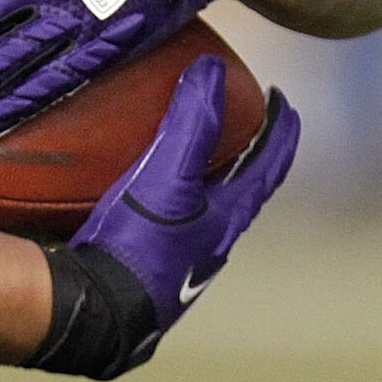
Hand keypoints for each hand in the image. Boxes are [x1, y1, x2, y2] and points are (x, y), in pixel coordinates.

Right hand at [26, 55, 298, 378]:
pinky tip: (136, 193)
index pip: (268, 167)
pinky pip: (163, 224)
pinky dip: (163, 199)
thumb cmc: (140, 246)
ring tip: (187, 151)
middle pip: (240, 190)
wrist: (96, 313)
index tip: (285, 102)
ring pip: (202, 211)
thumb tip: (214, 68)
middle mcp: (210, 243)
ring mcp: (177, 261)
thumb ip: (193, 122)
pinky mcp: (143, 270)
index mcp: (227, 219)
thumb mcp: (169, 177)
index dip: (281, 132)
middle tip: (241, 121)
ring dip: (204, 179)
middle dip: (245, 155)